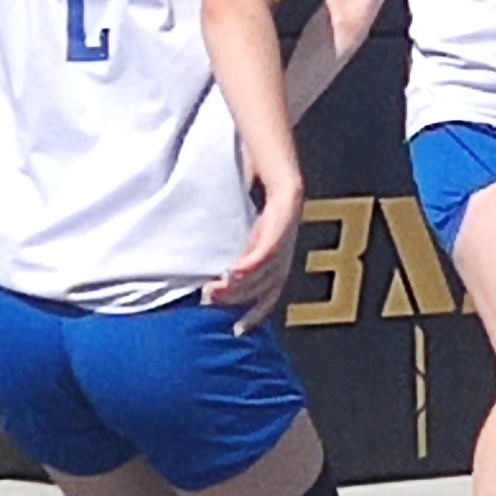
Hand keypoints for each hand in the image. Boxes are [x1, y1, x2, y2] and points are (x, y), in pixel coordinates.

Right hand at [208, 185, 302, 329]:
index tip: (237, 331)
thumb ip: (236, 252)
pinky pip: (268, 248)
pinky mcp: (284, 218)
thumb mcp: (246, 231)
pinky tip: (233, 271)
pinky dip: (251, 263)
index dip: (255, 315)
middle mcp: (285, 253)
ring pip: (265, 271)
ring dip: (239, 284)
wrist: (278, 164)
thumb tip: (210, 271)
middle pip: (265, 287)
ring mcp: (287, 237)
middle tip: (208, 301)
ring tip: (213, 289)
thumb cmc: (261, 201)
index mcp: (278, 259)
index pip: (269, 295)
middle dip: (237, 299)